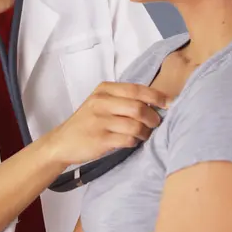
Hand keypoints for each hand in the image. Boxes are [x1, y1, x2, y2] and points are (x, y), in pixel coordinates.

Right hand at [45, 82, 168, 166]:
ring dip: (145, 132)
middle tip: (156, 123)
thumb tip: (156, 102)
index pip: (136, 89)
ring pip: (135, 125)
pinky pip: (127, 140)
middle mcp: (101, 102)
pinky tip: (131, 142)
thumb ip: (123, 99)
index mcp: (103, 89)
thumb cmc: (88, 122)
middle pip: (138, 107)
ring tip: (144, 134)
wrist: (63, 142)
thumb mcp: (101, 103)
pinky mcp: (100, 139)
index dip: (156, 96)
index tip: (168, 103)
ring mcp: (99, 121)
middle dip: (153, 117)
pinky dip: (134, 141)